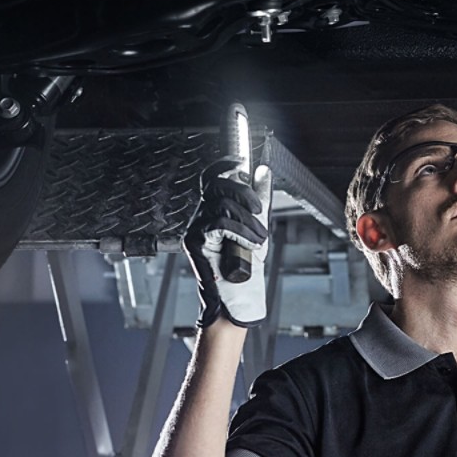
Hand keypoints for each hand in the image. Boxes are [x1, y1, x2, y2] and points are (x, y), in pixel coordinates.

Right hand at [183, 158, 273, 328]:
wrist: (238, 296)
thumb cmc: (245, 265)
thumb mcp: (256, 225)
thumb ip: (258, 198)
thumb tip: (262, 171)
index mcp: (213, 209)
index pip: (211, 177)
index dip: (223, 164)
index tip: (241, 161)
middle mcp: (201, 216)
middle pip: (217, 184)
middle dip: (244, 193)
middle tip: (259, 211)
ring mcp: (195, 228)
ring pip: (222, 204)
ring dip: (248, 221)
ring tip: (259, 239)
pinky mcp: (194, 242)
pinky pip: (219, 224)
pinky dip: (240, 232)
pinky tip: (249, 244)